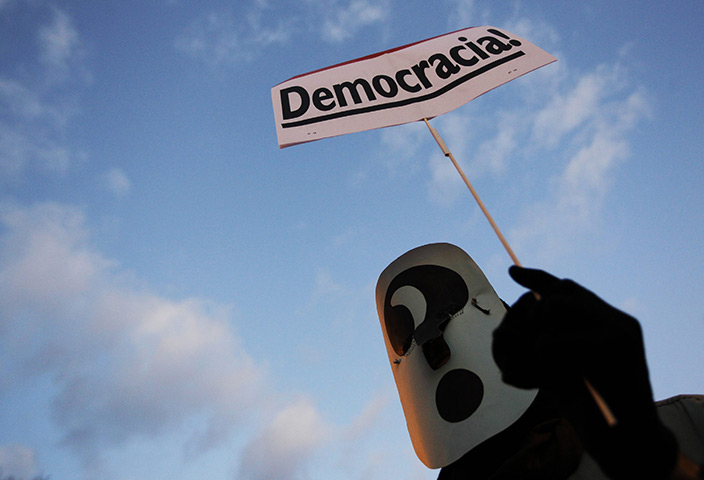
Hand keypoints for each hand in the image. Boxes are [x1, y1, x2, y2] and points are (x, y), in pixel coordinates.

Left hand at [492, 266, 677, 478]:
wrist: (630, 442)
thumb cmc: (594, 407)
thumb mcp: (565, 364)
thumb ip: (550, 335)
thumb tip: (521, 308)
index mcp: (609, 322)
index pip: (569, 289)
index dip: (538, 278)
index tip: (512, 272)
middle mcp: (618, 320)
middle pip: (557, 293)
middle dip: (530, 315)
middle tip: (526, 349)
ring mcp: (619, 329)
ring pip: (555, 305)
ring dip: (536, 335)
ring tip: (543, 366)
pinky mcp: (615, 343)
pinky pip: (551, 339)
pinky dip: (540, 359)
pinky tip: (551, 378)